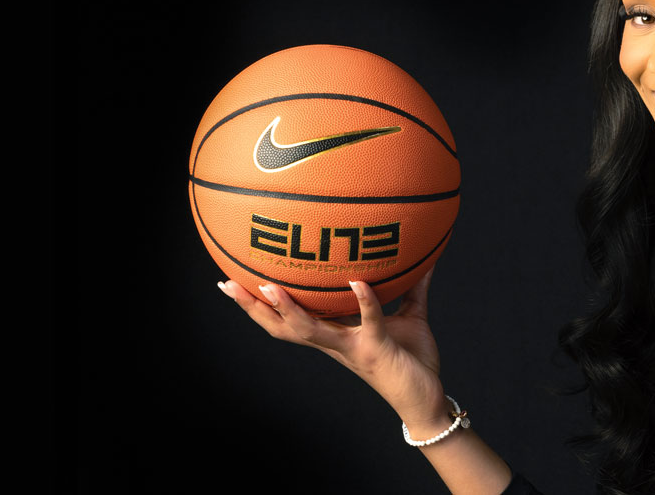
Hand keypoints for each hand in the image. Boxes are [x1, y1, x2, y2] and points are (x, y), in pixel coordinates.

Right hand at [218, 269, 448, 428]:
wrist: (428, 400)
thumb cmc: (412, 362)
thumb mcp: (409, 317)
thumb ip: (411, 287)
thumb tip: (425, 254)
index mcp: (335, 335)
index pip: (289, 318)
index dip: (260, 304)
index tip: (234, 281)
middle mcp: (335, 343)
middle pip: (282, 326)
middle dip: (253, 307)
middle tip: (226, 284)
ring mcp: (352, 348)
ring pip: (309, 330)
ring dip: (288, 308)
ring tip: (268, 285)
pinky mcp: (376, 350)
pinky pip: (367, 322)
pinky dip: (363, 300)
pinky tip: (356, 280)